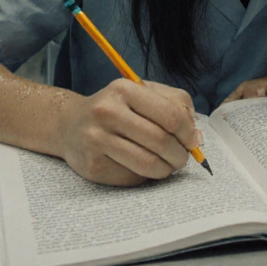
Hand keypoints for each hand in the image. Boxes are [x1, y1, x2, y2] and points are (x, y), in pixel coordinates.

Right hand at [58, 79, 200, 185]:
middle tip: (182, 158)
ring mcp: (96, 140)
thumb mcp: (143, 93)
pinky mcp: (92, 166)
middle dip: (180, 154)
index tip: (193, 141)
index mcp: (124, 90)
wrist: (70, 125)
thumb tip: (196, 136)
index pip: (170, 115)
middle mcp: (107, 112)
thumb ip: (174, 104)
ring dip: (166, 169)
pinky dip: (145, 176)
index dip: (188, 132)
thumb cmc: (115, 108)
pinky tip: (142, 167)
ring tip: (168, 165)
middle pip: (161, 141)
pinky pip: (132, 177)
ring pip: (148, 163)